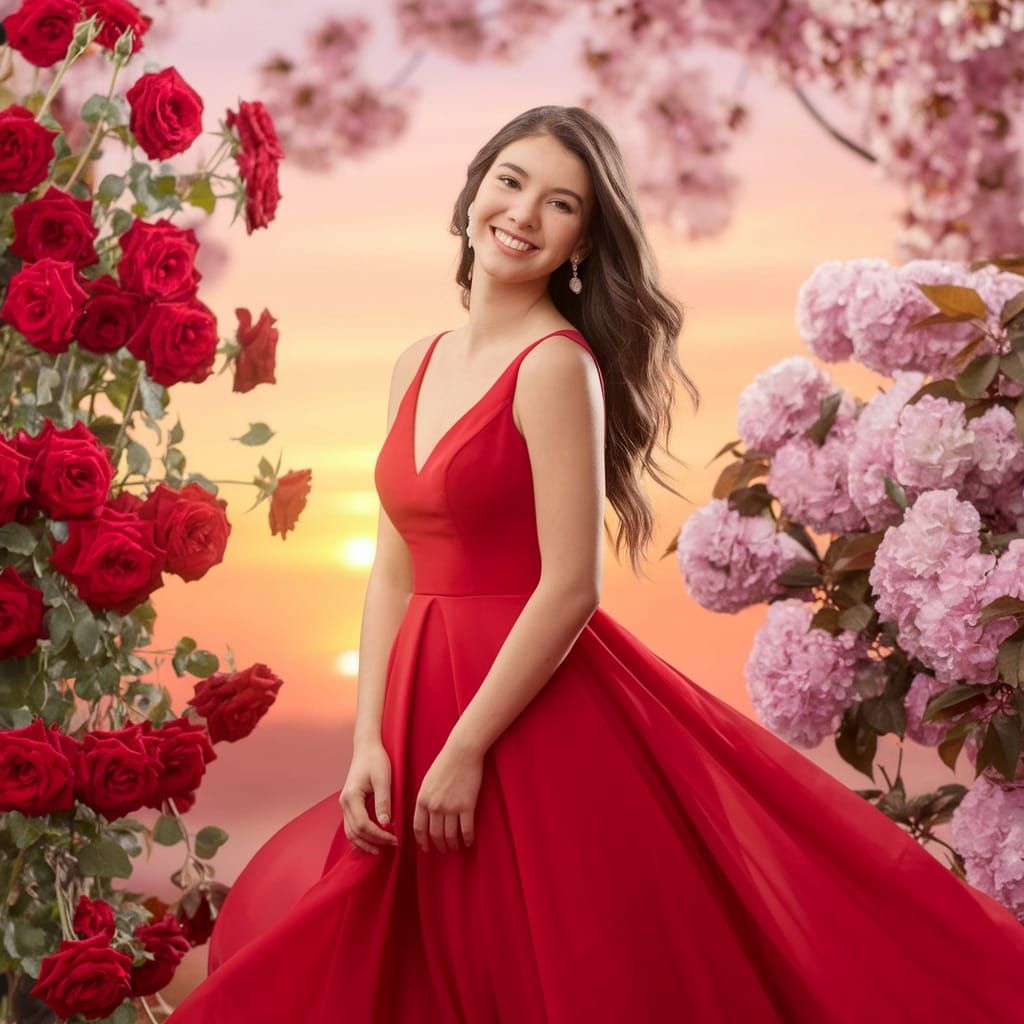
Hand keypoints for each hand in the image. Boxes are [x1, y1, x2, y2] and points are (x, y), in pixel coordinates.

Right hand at [339, 741, 398, 855]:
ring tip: (382, 848)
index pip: (363, 825)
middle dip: (373, 842)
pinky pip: (352, 826)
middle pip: (355, 833)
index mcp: (352, 797)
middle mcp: (345, 803)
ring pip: (350, 832)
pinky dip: (361, 836)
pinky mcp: (350, 804)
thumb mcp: (383, 779)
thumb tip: (386, 824)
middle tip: (392, 845)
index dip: (379, 836)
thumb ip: (383, 801)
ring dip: (365, 843)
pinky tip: (373, 840)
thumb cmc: (375, 760)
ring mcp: (345, 804)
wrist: (366, 747)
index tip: (395, 839)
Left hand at [414, 742, 483, 852]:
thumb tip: (426, 816)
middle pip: (435, 834)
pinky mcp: (467, 806)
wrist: (462, 752)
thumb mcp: (427, 781)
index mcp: (422, 800)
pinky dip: (468, 839)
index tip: (426, 848)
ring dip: (453, 845)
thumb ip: (425, 799)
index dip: (422, 841)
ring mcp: (451, 807)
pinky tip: (469, 841)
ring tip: (456, 847)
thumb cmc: (445, 763)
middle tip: (444, 850)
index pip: (419, 828)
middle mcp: (434, 807)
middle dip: (439, 845)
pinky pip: (466, 829)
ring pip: (450, 835)